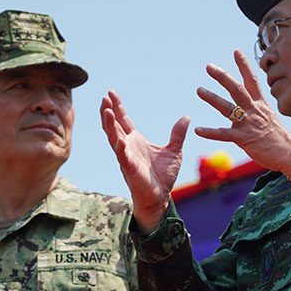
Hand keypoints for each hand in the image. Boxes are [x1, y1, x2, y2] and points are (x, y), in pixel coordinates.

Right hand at [100, 90, 189, 232]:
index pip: (123, 120)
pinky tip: (118, 138)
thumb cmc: (163, 176)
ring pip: (113, 137)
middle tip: (104, 96)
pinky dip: (120, 147)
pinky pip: (123, 156)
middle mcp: (127, 146)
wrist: (160, 197)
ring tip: (105, 110)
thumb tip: (186, 117)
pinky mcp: (129, 168)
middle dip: (108, 111)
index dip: (118, 107)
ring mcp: (126, 157)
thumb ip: (177, 135)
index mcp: (136, 140)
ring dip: (109, 124)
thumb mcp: (174, 151)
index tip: (111, 93)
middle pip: (114, 125)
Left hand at [195, 50, 290, 174]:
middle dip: (223, 77)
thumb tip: (240, 109)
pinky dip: (210, 132)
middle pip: (237, 89)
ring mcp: (249, 123)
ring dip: (212, 98)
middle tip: (209, 67)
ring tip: (199, 90)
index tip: (236, 51)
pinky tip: (198, 130)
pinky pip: (224, 134)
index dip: (244, 65)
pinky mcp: (244, 138)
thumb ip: (253, 111)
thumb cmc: (277, 138)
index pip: (252, 80)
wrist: (289, 154)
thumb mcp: (267, 119)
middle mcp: (254, 110)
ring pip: (228, 107)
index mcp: (260, 104)